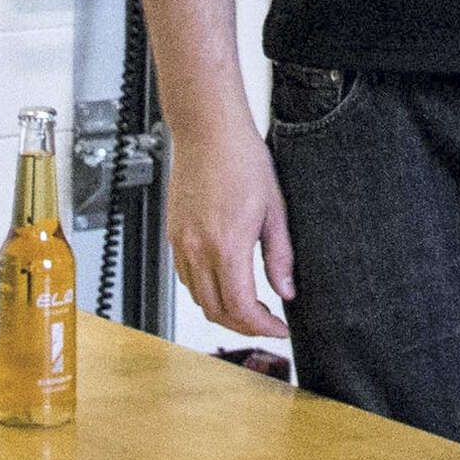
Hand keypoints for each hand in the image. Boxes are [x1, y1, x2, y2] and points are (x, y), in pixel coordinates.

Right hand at [167, 114, 292, 338]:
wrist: (207, 131)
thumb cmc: (241, 159)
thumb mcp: (274, 209)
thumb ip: (280, 256)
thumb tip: (286, 290)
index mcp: (226, 246)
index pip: (241, 308)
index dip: (262, 327)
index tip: (279, 328)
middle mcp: (197, 250)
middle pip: (216, 311)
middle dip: (244, 326)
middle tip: (268, 322)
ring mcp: (180, 244)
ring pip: (198, 298)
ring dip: (223, 311)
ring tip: (250, 305)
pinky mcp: (173, 236)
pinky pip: (186, 278)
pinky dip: (206, 290)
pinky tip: (225, 281)